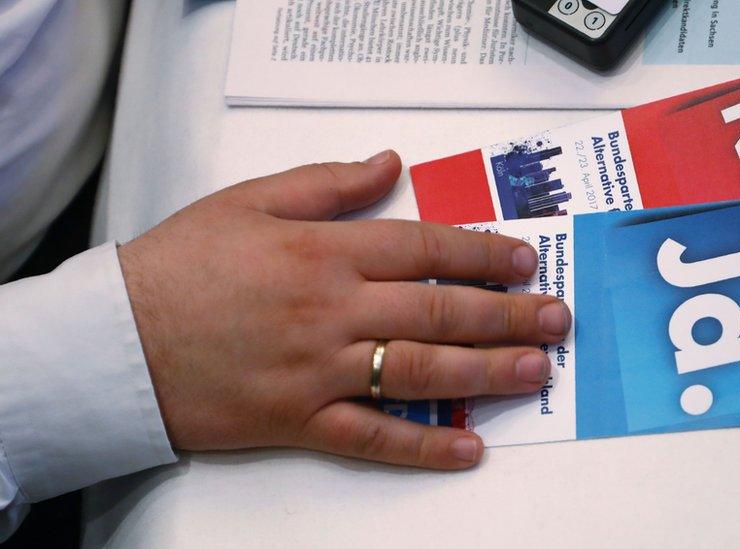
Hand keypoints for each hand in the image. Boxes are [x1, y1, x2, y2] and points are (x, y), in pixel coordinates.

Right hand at [118, 150, 570, 469]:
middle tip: (554, 319)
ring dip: (488, 373)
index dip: (484, 254)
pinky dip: (423, 447)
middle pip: (440, 312)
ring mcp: (320, 371)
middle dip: (508, 314)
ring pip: (421, 373)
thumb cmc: (179, 267)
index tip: (525, 260)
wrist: (117, 340)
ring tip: (536, 371)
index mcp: (325, 252)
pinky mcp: (300, 420)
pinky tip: (468, 449)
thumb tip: (388, 165)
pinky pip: (373, 438)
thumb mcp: (249, 201)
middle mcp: (333, 311)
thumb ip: (328, 184)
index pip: (426, 250)